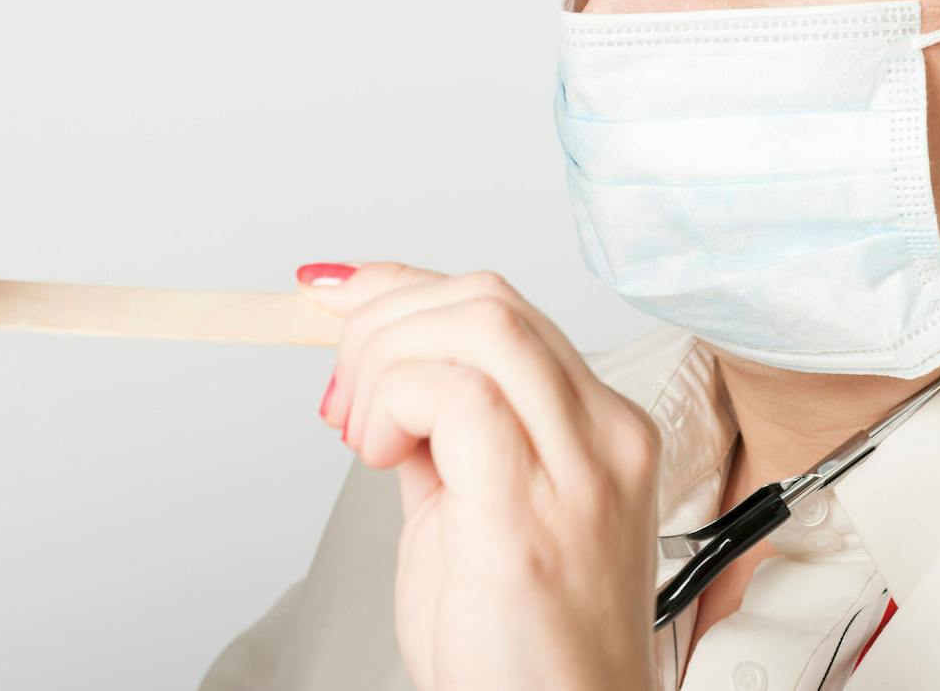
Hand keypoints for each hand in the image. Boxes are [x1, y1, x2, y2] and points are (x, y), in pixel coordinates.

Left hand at [298, 261, 661, 690]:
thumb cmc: (520, 657)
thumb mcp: (470, 518)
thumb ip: (441, 441)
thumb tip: (380, 377)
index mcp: (598, 430)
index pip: (500, 308)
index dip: (401, 286)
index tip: (333, 295)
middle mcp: (606, 435)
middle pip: (487, 298)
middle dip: (383, 321)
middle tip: (339, 399)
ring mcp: (580, 469)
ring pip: (478, 321)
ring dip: (385, 359)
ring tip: (362, 434)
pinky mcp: (532, 511)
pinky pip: (457, 392)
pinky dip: (394, 400)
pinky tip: (379, 453)